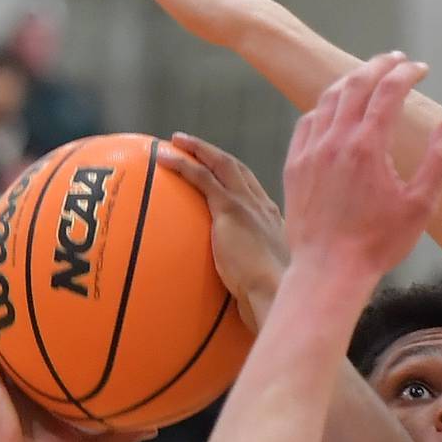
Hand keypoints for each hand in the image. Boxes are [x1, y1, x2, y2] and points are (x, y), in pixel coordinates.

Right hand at [0, 268, 151, 441]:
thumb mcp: (100, 441)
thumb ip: (126, 432)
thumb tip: (158, 426)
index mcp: (42, 381)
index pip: (45, 343)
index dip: (49, 319)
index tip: (59, 288)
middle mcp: (19, 373)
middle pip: (15, 327)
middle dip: (12, 297)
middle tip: (16, 261)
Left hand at [158, 135, 287, 330]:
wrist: (277, 293)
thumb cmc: (273, 299)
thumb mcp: (266, 283)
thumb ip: (252, 277)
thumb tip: (240, 293)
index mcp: (274, 223)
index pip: (254, 191)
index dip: (237, 177)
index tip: (222, 172)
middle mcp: (264, 207)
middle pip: (239, 171)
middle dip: (216, 155)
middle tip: (194, 146)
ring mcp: (249, 205)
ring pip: (222, 165)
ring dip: (199, 150)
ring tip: (177, 141)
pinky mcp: (231, 208)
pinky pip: (203, 178)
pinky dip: (184, 164)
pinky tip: (164, 158)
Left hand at [282, 52, 441, 276]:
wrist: (329, 270)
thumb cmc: (378, 242)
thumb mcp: (421, 205)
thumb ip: (440, 161)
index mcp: (368, 146)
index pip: (389, 92)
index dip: (407, 74)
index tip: (421, 68)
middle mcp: (335, 140)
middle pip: (355, 85)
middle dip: (378, 66)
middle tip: (395, 59)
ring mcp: (310, 151)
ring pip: (327, 99)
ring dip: (349, 81)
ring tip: (365, 76)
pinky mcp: (295, 166)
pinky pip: (307, 123)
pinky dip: (323, 107)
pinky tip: (332, 110)